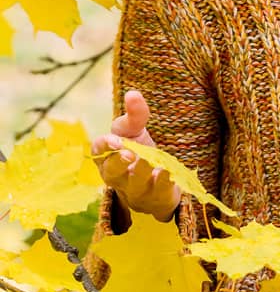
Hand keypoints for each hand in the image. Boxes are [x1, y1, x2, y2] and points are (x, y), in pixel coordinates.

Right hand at [91, 88, 181, 225]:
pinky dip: (163, 182)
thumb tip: (133, 94)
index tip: (115, 139)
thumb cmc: (139, 152)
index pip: (98, 152)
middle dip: (118, 163)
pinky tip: (168, 172)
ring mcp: (137, 190)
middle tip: (129, 153)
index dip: (104, 146)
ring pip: (135, 184)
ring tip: (149, 160)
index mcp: (106, 159)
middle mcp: (118, 177)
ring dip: (142, 171)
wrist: (159, 182)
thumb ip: (134, 115)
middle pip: (112, 172)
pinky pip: (158, 192)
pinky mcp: (157, 197)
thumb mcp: (135, 132)